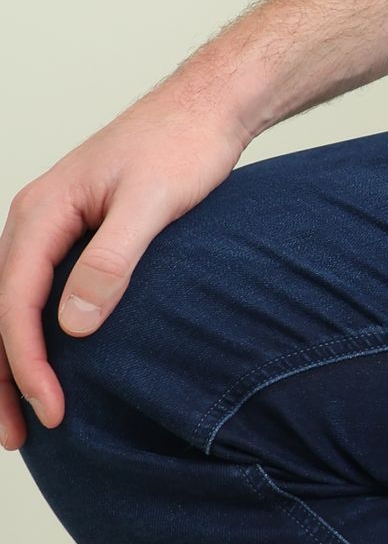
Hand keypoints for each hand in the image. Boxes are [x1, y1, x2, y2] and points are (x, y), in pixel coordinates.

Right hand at [0, 83, 249, 448]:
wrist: (210, 106)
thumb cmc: (185, 143)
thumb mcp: (153, 201)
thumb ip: (113, 259)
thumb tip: (74, 325)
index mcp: (42, 210)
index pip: (14, 300)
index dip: (25, 361)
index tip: (51, 409)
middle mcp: (35, 219)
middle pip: (1, 309)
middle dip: (3, 376)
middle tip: (18, 436)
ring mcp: (53, 227)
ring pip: (14, 304)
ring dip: (13, 360)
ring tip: (23, 418)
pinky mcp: (77, 235)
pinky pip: (39, 293)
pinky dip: (36, 335)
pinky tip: (52, 366)